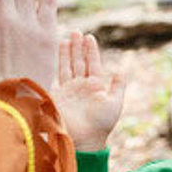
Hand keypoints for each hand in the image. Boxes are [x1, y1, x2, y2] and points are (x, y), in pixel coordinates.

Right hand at [52, 31, 125, 150]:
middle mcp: (81, 86)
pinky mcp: (57, 95)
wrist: (84, 139)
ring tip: (66, 38)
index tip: (89, 36)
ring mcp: (68, 90)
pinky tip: (52, 56)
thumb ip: (118, 86)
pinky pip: (56, 76)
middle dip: (77, 47)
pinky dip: (55, 65)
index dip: (90, 50)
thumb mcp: (115, 103)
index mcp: (95, 86)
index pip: (92, 63)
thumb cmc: (102, 124)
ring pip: (67, 66)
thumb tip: (120, 70)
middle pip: (79, 61)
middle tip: (76, 32)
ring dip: (67, 52)